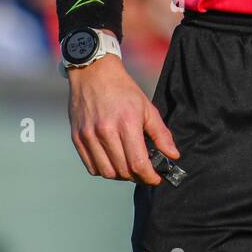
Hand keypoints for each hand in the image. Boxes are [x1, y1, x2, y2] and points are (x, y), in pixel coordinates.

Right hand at [67, 52, 179, 182]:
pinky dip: (104, 170)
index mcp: (126, 123)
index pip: (138, 163)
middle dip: (138, 177)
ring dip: (120, 176)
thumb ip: (161, 134)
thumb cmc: (123, 90)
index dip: (150, 177)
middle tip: (145, 172)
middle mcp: (105, 131)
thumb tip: (173, 156)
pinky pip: (91, 167)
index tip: (156, 179)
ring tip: (129, 168)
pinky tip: (113, 162)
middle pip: (123, 171)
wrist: (93, 73)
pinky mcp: (77, 138)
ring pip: (106, 173)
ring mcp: (89, 135)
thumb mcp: (147, 108)